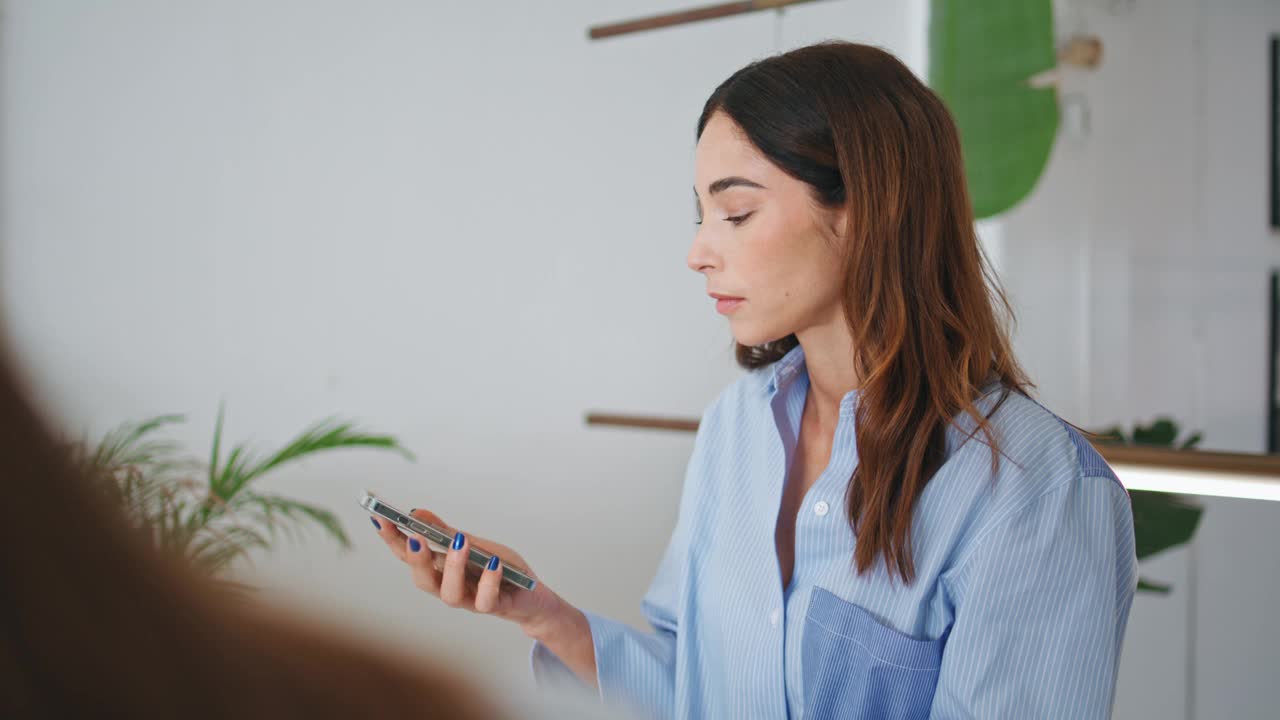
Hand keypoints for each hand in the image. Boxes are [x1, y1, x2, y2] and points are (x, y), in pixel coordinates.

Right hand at [372, 508, 564, 636]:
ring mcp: (471, 600)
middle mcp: (450, 587)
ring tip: (461, 543)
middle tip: (415, 536)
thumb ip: (447, 533)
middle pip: (423, 580)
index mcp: (441, 570)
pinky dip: (489, 581)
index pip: (410, 556)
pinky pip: (486, 600)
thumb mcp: (474, 544)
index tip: (379, 518)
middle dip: (416, 558)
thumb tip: (418, 512)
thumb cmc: (501, 568)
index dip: (393, 540)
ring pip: (450, 594)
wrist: (532, 595)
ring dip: (453, 567)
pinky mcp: (495, 607)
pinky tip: (493, 564)